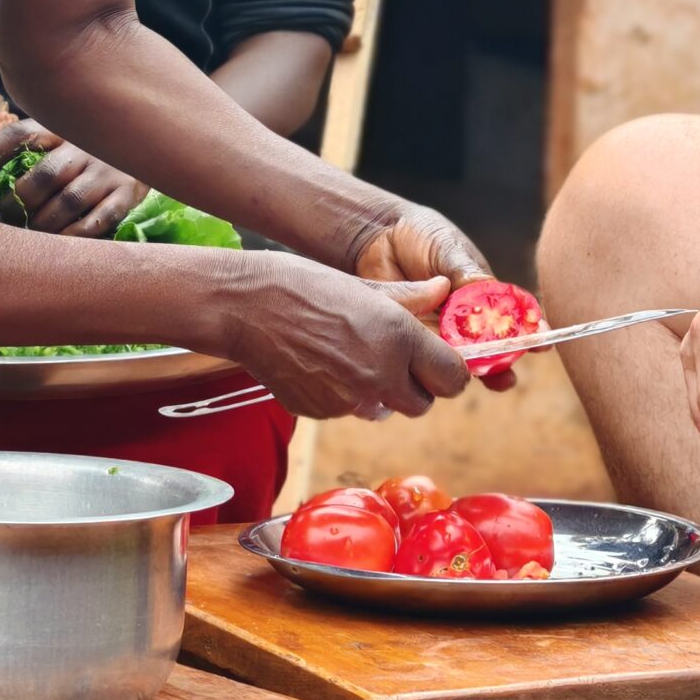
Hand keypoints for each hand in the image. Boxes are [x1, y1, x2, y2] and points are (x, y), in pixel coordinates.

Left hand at [2, 137, 149, 237]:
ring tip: (28, 233)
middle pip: (44, 174)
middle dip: (17, 202)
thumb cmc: (85, 151)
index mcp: (61, 129)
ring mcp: (107, 170)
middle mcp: (84, 147)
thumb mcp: (57, 140)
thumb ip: (22, 153)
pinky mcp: (126, 193)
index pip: (21, 135)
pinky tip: (58, 242)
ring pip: (68, 201)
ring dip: (42, 223)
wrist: (146, 145)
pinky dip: (74, 235)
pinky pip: (97, 220)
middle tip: (2, 218)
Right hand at [225, 254, 472, 419]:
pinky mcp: (322, 414)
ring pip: (384, 409)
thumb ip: (410, 297)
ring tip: (352, 356)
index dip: (449, 372)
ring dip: (380, 392)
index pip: (453, 379)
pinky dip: (344, 396)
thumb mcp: (364, 285)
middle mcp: (381, 376)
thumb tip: (442, 289)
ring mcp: (350, 401)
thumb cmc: (303, 286)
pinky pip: (348, 412)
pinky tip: (324, 365)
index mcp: (399, 339)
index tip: (439, 362)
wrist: (246, 308)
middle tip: (396, 360)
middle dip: (415, 386)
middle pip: (422, 404)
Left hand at [351, 202, 516, 390]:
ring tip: (489, 381)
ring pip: (462, 357)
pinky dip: (439, 365)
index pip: (511, 314)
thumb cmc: (421, 236)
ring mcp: (441, 329)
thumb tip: (486, 286)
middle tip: (510, 374)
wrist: (378, 237)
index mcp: (482, 292)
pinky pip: (430, 355)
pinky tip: (446, 369)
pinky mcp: (415, 337)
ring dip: (476, 371)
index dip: (528, 329)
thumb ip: (465, 272)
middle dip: (504, 361)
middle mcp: (466, 316)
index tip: (541, 339)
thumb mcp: (447, 249)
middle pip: (491, 345)